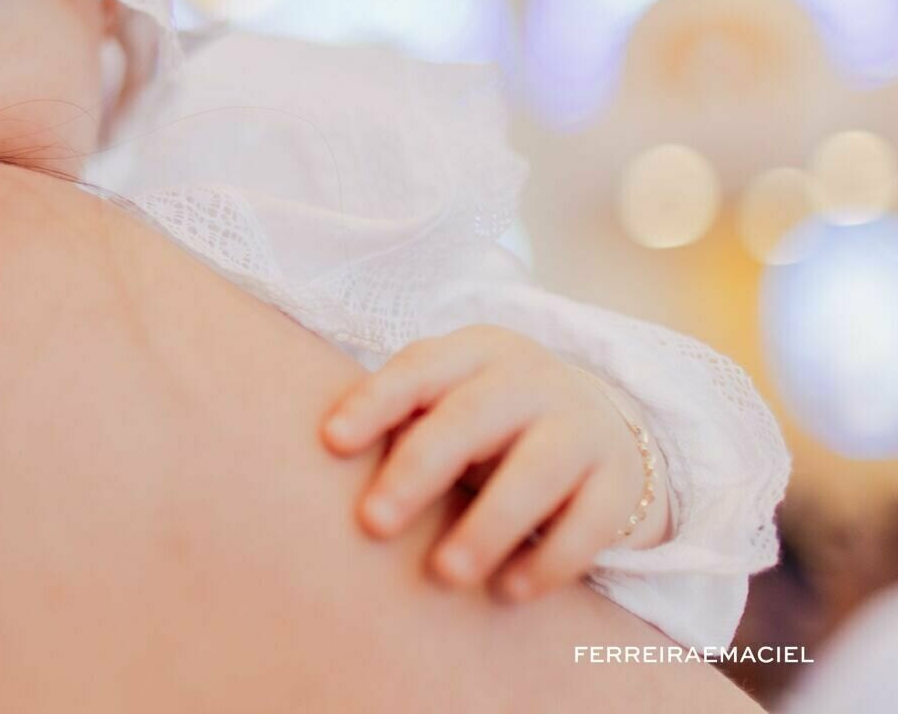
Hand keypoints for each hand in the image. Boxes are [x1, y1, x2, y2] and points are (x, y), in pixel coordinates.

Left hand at [320, 324, 668, 600]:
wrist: (604, 429)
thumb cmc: (490, 425)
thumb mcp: (449, 404)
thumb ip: (402, 423)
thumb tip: (322, 471)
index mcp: (477, 351)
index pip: (420, 368)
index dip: (375, 402)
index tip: (331, 443)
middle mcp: (532, 379)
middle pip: (471, 417)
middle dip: (418, 469)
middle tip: (373, 522)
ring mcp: (583, 426)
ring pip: (535, 471)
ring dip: (486, 525)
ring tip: (444, 573)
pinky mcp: (622, 482)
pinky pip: (589, 523)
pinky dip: (548, 560)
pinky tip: (509, 591)